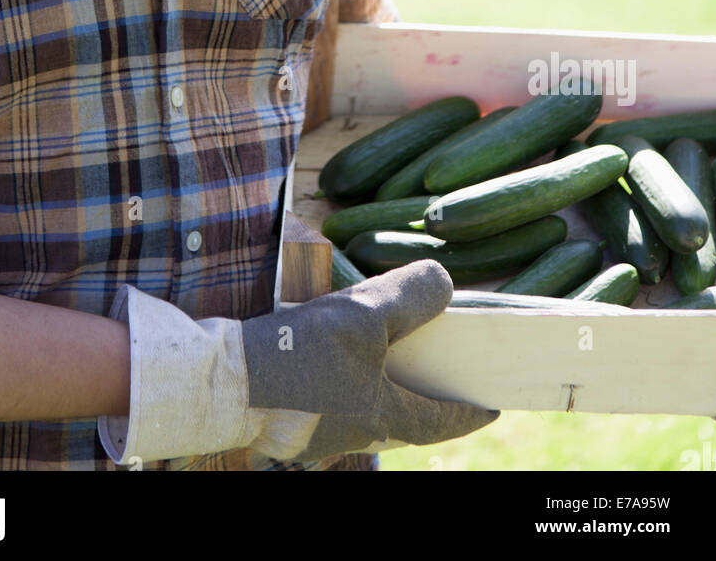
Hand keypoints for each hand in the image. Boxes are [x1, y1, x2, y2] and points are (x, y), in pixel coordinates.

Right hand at [241, 260, 498, 462]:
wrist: (222, 380)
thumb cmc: (299, 353)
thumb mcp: (364, 315)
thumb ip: (410, 299)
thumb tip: (444, 284)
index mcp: (383, 417)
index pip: (441, 419)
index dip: (469, 410)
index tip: (493, 406)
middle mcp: (354, 432)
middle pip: (403, 416)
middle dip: (423, 395)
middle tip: (438, 371)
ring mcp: (318, 431)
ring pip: (364, 406)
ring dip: (380, 383)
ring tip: (383, 350)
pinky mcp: (289, 419)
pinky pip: (330, 399)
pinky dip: (344, 379)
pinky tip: (331, 352)